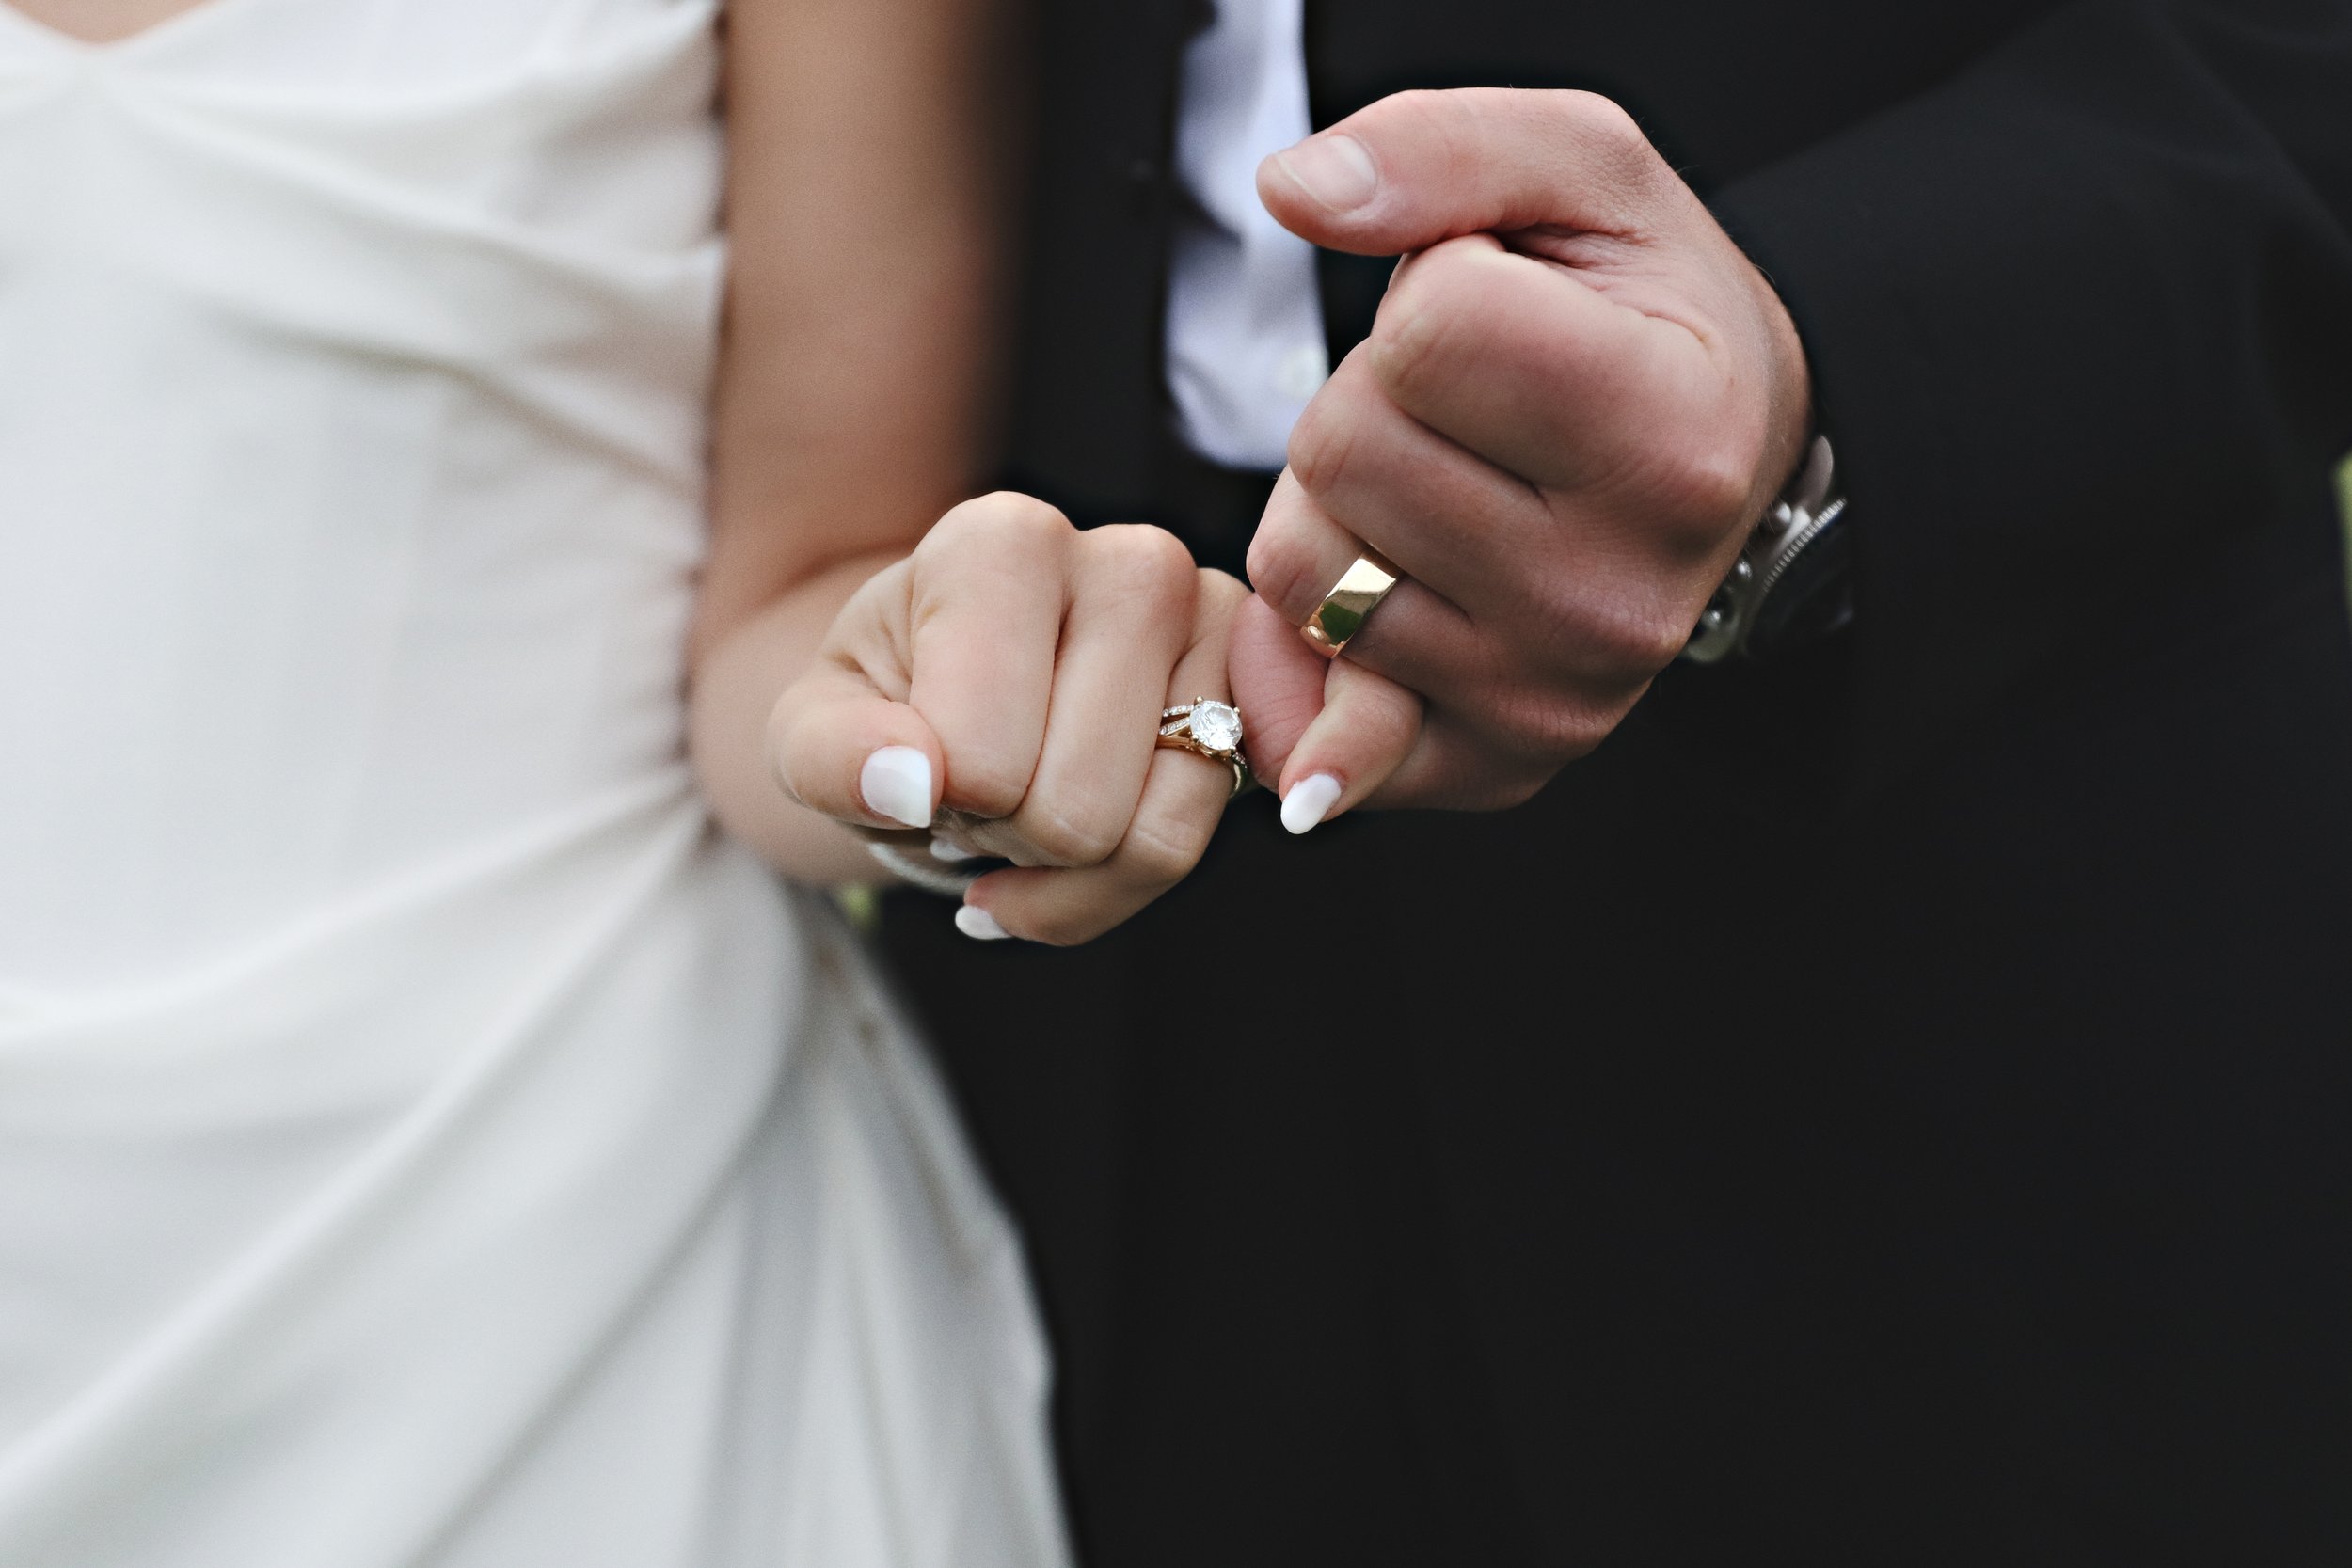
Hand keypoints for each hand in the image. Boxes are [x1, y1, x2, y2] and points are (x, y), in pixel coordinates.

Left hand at [769, 493, 1245, 943]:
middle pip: (1069, 812)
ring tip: (1021, 803)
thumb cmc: (882, 708)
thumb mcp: (810, 732)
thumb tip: (907, 786)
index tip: (917, 760)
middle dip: (1001, 837)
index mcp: (1004, 542)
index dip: (931, 801)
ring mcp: (1212, 626)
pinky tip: (1073, 851)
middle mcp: (1130, 560)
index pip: (979, 759)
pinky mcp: (1256, 696)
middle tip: (973, 790)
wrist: (946, 701)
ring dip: (1057, 868)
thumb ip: (829, 756)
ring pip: (1142, 839)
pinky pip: (1187, 849)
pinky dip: (1110, 888)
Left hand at [1231, 88, 1813, 826]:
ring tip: (1445, 479)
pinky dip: (1308, 639)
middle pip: (1343, 455)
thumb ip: (1439, 146)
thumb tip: (1293, 189)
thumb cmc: (1645, 307)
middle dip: (1369, 400)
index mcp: (1672, 435)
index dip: (1430, 291)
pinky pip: (1302, 703)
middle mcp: (1623, 595)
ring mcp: (1556, 696)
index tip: (1506, 310)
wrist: (1724, 451)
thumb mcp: (1580, 173)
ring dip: (1340, 508)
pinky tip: (1381, 590)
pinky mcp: (1491, 764)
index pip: (1424, 333)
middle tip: (1465, 405)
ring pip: (1305, 571)